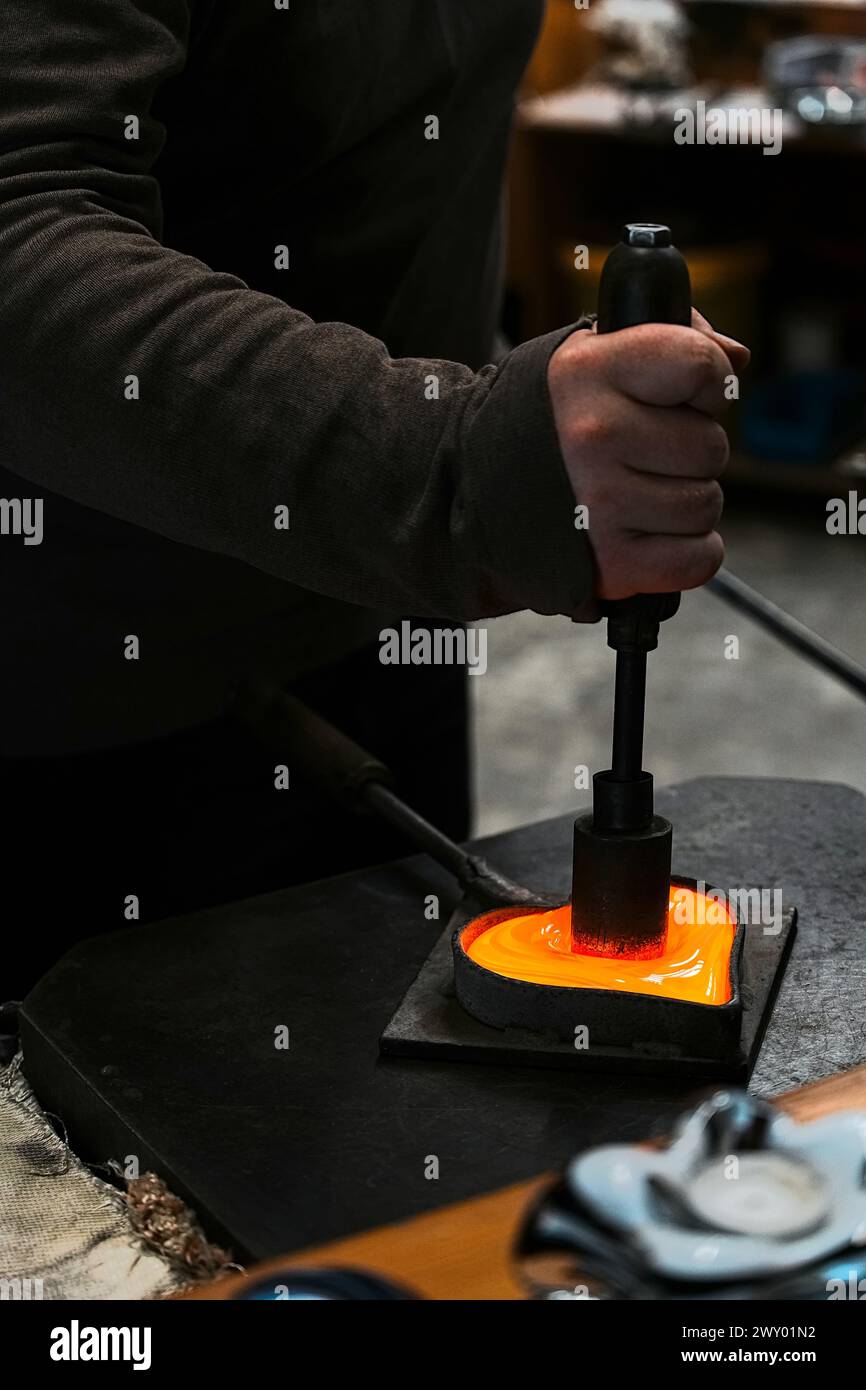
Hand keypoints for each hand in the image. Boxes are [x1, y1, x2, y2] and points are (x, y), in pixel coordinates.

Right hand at [548, 310, 750, 599]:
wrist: (474, 494)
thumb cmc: (552, 421)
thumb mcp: (593, 356)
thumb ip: (672, 337)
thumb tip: (734, 360)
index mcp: (590, 372)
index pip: (700, 366)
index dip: (708, 384)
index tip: (685, 396)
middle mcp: (594, 435)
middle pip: (711, 446)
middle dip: (690, 453)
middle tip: (645, 456)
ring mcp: (601, 504)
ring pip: (706, 503)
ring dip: (685, 503)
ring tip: (637, 495)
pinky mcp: (613, 563)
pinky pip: (700, 557)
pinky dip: (688, 553)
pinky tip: (650, 534)